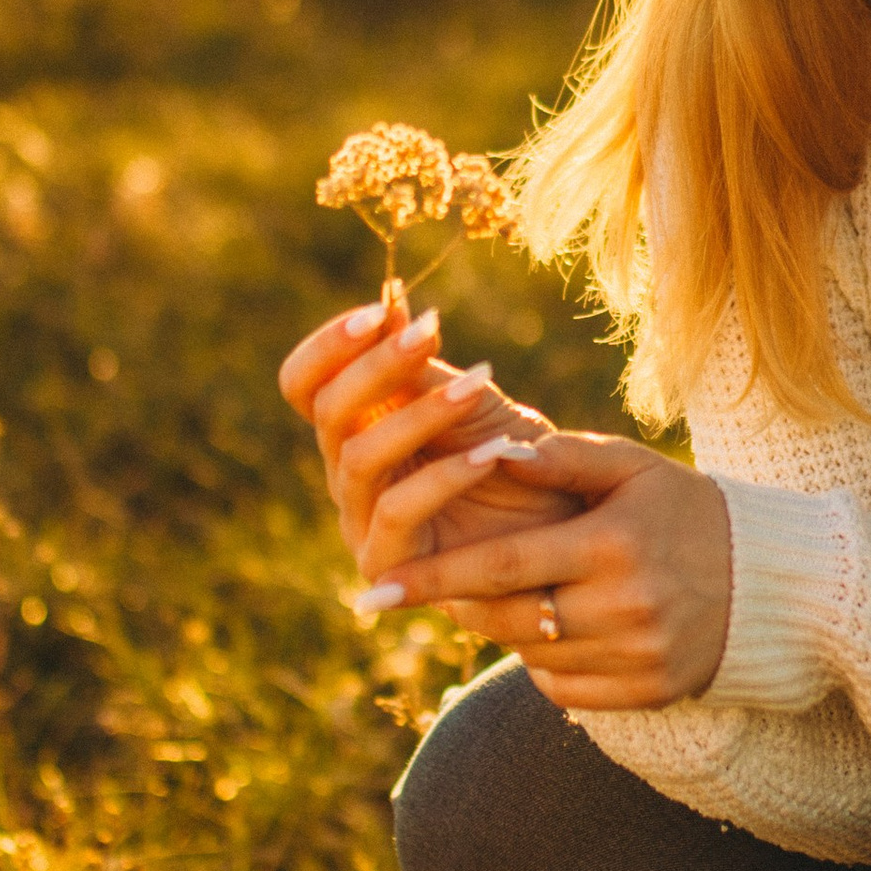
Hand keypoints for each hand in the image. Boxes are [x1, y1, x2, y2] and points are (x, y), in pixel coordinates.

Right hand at [279, 298, 583, 579]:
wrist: (565, 534)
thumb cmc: (514, 461)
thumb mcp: (471, 400)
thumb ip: (422, 365)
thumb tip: (389, 303)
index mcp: (356, 427)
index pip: (305, 384)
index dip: (328, 345)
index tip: (379, 311)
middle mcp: (347, 473)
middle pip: (327, 413)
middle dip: (376, 367)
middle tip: (429, 332)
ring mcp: (361, 522)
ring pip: (360, 460)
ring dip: (420, 416)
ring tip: (478, 387)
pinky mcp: (389, 566)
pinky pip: (398, 513)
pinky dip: (446, 477)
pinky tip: (493, 453)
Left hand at [355, 430, 732, 710]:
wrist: (771, 583)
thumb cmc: (687, 510)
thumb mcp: (632, 469)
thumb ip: (561, 460)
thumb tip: (488, 451)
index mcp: (613, 545)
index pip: (501, 565)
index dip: (433, 578)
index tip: (373, 589)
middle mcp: (624, 607)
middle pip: (507, 616)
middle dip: (457, 604)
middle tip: (418, 590)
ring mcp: (637, 657)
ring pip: (531, 652)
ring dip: (506, 626)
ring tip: (514, 593)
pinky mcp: (648, 694)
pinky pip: (563, 688)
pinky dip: (547, 661)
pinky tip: (563, 627)